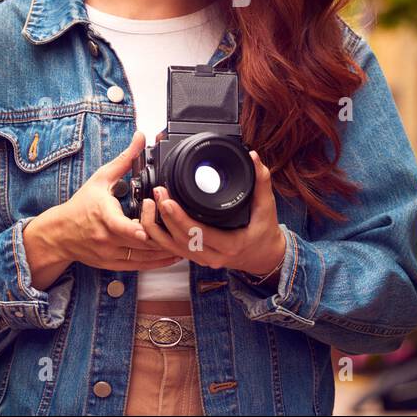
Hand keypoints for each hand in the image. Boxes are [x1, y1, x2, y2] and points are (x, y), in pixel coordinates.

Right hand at [27, 130, 180, 278]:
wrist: (60, 234)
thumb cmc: (81, 206)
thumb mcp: (101, 179)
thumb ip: (124, 160)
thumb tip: (140, 138)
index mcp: (103, 216)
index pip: (119, 226)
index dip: (134, 229)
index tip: (146, 229)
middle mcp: (106, 239)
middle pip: (139, 243)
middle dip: (162, 237)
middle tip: (182, 229)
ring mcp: (109, 254)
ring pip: (142, 258)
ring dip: (164, 252)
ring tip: (185, 243)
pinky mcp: (112, 264)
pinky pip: (138, 266)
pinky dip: (156, 262)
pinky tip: (171, 256)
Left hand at [139, 149, 285, 276]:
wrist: (264, 257)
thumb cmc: (264, 233)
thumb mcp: (267, 207)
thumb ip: (261, 181)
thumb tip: (254, 157)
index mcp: (230, 245)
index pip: (199, 234)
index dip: (180, 218)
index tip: (168, 200)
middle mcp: (213, 256)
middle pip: (180, 240)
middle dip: (164, 217)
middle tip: (157, 193)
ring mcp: (202, 259)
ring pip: (172, 247)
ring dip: (157, 227)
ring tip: (149, 204)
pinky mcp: (195, 256)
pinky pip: (173, 249)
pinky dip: (160, 235)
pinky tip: (151, 219)